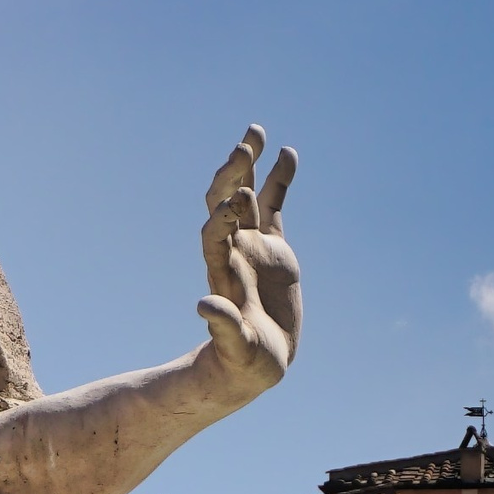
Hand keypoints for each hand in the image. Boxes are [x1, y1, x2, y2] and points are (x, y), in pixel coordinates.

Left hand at [196, 126, 299, 394]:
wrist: (257, 361)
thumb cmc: (242, 360)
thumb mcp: (235, 345)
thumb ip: (223, 324)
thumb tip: (204, 305)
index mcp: (222, 271)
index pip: (215, 233)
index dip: (223, 215)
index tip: (238, 200)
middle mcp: (233, 251)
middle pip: (224, 204)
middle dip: (231, 176)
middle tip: (243, 148)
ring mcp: (253, 246)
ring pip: (249, 197)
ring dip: (250, 166)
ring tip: (256, 132)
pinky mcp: (274, 249)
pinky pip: (275, 207)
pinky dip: (279, 181)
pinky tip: (288, 154)